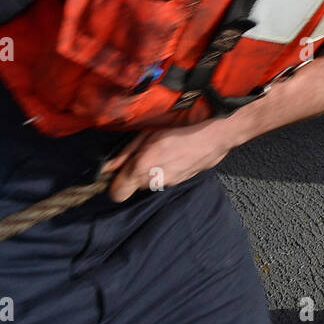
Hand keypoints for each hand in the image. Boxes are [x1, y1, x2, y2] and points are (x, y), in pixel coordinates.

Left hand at [105, 115, 241, 202]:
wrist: (215, 136)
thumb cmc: (180, 129)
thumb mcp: (148, 134)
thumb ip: (126, 152)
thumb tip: (108, 166)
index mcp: (141, 169)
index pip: (116, 194)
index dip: (115, 183)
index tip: (119, 170)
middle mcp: (153, 181)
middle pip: (134, 187)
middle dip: (135, 173)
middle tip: (144, 153)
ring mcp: (168, 184)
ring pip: (150, 183)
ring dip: (151, 172)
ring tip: (162, 152)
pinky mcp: (181, 182)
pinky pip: (164, 180)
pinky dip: (165, 171)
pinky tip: (175, 156)